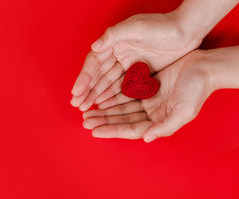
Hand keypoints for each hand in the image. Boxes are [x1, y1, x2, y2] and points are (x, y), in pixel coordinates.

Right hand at [71, 12, 201, 111]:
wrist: (187, 31)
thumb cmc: (163, 26)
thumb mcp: (138, 27)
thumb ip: (114, 35)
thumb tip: (94, 46)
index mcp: (114, 43)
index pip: (94, 63)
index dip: (84, 78)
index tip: (76, 92)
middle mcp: (118, 54)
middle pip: (99, 76)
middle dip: (87, 91)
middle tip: (77, 105)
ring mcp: (129, 65)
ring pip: (109, 83)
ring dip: (97, 96)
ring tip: (86, 108)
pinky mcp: (140, 73)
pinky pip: (123, 88)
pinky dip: (113, 97)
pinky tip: (104, 106)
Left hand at [82, 50, 214, 141]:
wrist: (204, 67)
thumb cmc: (197, 90)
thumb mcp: (183, 111)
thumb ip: (164, 126)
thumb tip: (147, 138)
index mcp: (158, 122)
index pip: (130, 129)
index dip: (111, 130)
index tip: (94, 132)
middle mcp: (151, 114)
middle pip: (122, 120)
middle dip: (103, 121)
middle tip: (85, 121)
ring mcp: (148, 101)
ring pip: (121, 108)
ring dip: (105, 110)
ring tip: (87, 112)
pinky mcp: (146, 88)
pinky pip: (125, 94)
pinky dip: (113, 97)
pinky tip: (99, 99)